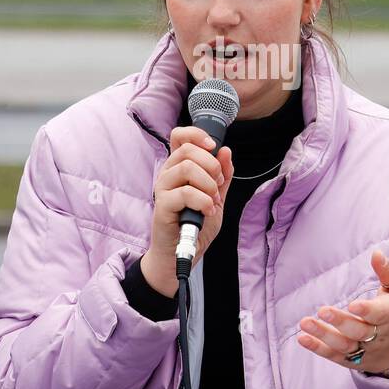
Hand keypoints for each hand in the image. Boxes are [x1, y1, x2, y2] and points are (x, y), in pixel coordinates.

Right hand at [140, 126, 234, 298]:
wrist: (183, 253)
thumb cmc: (196, 224)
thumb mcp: (216, 196)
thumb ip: (222, 175)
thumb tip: (226, 151)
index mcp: (179, 167)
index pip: (180, 136)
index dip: (197, 135)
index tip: (213, 147)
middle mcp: (168, 173)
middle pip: (188, 150)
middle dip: (212, 166)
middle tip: (218, 186)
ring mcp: (163, 188)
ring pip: (187, 168)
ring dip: (209, 184)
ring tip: (213, 201)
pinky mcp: (163, 205)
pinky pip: (186, 192)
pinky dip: (204, 201)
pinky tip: (208, 211)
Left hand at [297, 250, 388, 383]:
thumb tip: (376, 253)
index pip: (380, 315)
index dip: (367, 311)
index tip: (353, 305)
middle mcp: (377, 335)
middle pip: (359, 331)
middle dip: (341, 322)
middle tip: (322, 310)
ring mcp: (364, 350)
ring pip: (344, 345)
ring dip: (323, 335)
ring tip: (305, 323)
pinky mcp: (352, 360)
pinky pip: (334, 355)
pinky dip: (317, 348)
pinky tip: (303, 338)